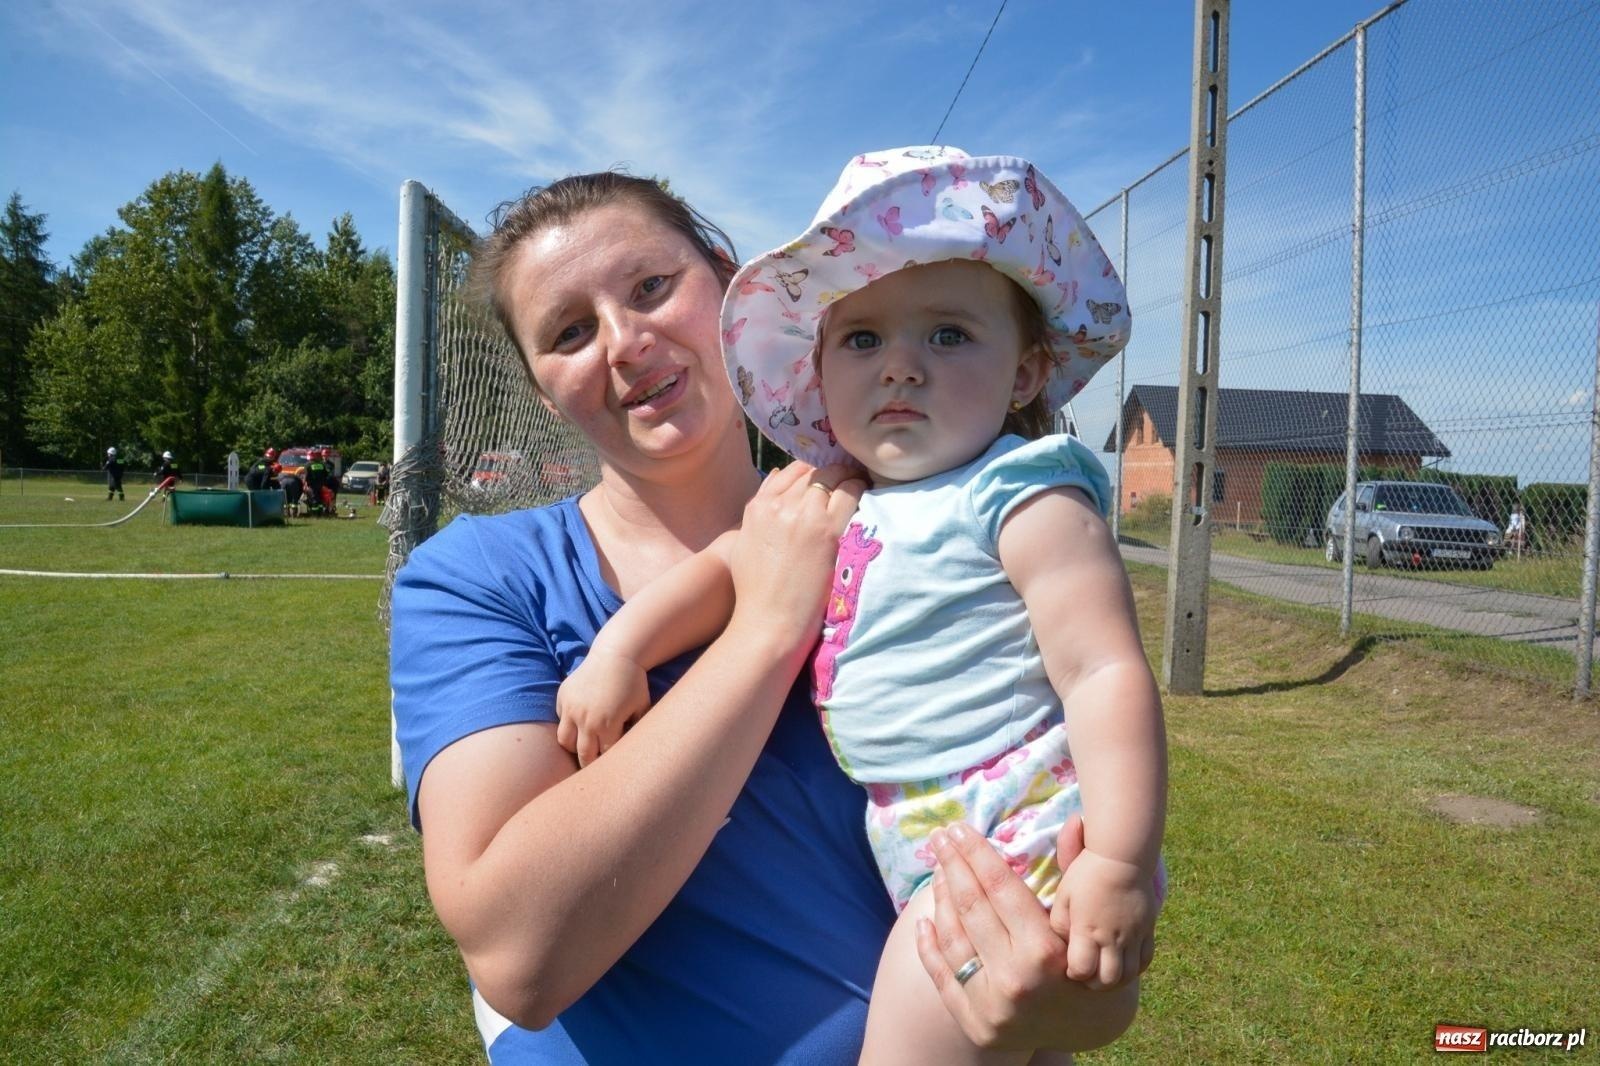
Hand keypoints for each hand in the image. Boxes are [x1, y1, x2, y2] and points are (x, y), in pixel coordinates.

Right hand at [555, 648, 649, 767]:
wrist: (616, 654)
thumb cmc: (633, 683)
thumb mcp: (642, 708)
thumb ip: (636, 731)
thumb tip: (630, 753)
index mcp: (607, 725)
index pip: (604, 756)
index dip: (609, 760)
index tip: (612, 763)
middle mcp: (586, 720)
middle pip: (583, 755)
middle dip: (590, 762)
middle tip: (596, 765)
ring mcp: (571, 708)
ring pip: (565, 741)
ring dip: (574, 746)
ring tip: (584, 744)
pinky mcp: (563, 697)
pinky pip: (561, 719)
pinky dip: (568, 723)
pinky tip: (580, 720)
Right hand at [725, 462, 865, 656]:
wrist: (768, 622)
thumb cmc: (755, 592)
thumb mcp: (745, 543)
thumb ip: (759, 509)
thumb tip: (775, 476)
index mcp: (758, 507)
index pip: (791, 472)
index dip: (813, 470)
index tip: (827, 476)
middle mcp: (779, 506)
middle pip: (814, 472)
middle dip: (833, 471)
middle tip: (850, 474)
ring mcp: (804, 516)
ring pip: (834, 478)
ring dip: (849, 477)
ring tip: (861, 481)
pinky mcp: (827, 531)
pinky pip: (850, 494)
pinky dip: (860, 489)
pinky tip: (867, 493)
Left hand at [913, 821, 1139, 1051]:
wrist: (1095, 1028)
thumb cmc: (1091, 963)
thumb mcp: (1087, 921)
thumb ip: (1074, 870)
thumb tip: (1074, 820)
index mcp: (1045, 949)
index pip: (1000, 886)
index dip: (976, 851)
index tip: (958, 827)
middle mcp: (1015, 977)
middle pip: (971, 907)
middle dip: (952, 864)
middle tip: (939, 837)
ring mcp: (990, 1005)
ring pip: (952, 937)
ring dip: (940, 898)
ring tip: (937, 870)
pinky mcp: (974, 1024)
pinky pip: (942, 976)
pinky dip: (929, 946)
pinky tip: (923, 918)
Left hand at [1050, 816, 1157, 989]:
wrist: (1121, 856)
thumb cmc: (1086, 873)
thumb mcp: (1063, 896)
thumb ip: (1060, 924)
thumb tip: (1064, 945)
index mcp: (1088, 930)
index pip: (1081, 970)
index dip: (1075, 974)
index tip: (1071, 966)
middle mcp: (1113, 938)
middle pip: (1108, 980)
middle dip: (1095, 983)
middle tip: (1088, 973)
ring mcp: (1133, 936)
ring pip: (1130, 974)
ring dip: (1116, 978)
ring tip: (1105, 969)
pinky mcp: (1148, 930)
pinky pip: (1146, 960)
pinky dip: (1135, 967)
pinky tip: (1125, 961)